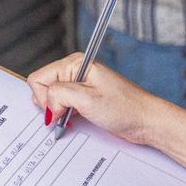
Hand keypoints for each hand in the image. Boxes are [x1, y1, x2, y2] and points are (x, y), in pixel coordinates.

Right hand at [27, 52, 160, 145]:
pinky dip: (65, 116)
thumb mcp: (87, 99)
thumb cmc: (124, 107)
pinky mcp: (85, 99)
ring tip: (73, 119)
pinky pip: (63, 106)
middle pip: (44, 88)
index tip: (60, 111)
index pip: (39, 78)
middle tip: (66, 116)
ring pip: (53, 98)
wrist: (147, 121)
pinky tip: (75, 121)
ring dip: (58, 112)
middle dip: (50, 106)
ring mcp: (80, 86)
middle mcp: (75, 71)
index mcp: (74, 64)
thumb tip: (47, 105)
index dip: (45, 98)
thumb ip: (59, 95)